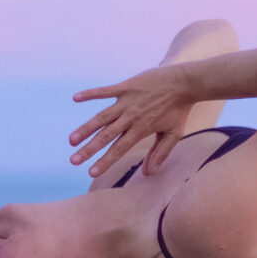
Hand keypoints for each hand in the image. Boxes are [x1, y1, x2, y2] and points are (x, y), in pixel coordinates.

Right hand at [69, 64, 198, 181]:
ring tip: (72, 140)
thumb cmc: (180, 110)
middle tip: (73, 161)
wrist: (184, 83)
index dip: (105, 161)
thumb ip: (160, 154)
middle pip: (106, 136)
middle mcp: (131, 117)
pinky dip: (90, 93)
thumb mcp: (174, 134)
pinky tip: (75, 98)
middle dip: (89, 149)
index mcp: (141, 129)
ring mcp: (126, 101)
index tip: (91, 172)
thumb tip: (149, 174)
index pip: (119, 149)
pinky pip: (104, 91)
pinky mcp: (125, 87)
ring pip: (102, 117)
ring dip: (85, 128)